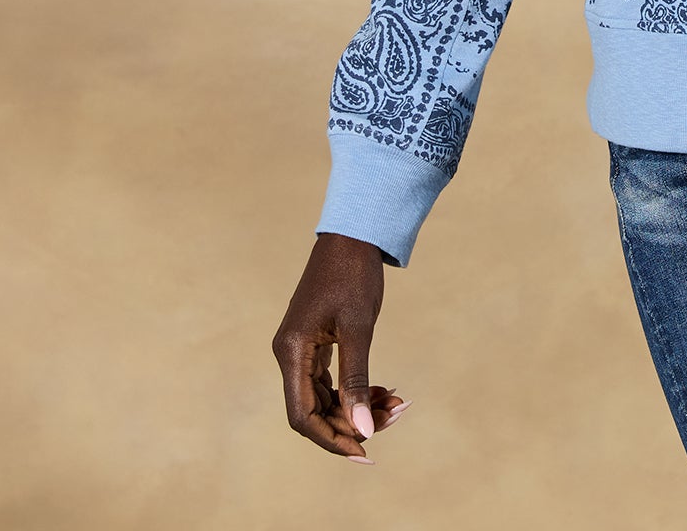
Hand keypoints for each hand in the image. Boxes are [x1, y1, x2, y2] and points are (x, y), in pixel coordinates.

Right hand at [272, 232, 410, 460]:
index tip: (365, 452)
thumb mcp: (359, 327)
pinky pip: (332, 380)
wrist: (353, 234)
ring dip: (357, 406)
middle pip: (315, 411)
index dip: (331, 439)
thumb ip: (357, 379)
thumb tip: (363, 429)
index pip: (303, 416)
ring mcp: (301, 350)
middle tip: (394, 417)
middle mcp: (290, 355)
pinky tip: (383, 391)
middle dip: (353, 421)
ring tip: (396, 405)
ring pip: (326, 397)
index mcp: (292, 352)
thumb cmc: (353, 274)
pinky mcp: (315, 344)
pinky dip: (356, 389)